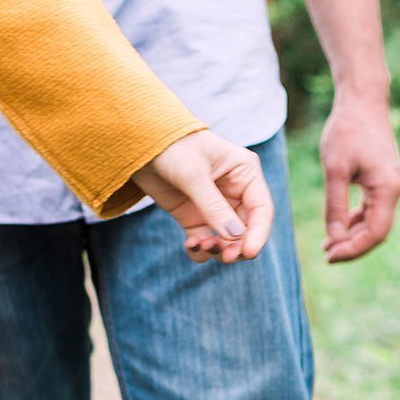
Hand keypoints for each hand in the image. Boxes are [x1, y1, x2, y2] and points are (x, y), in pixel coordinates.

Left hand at [135, 131, 273, 263]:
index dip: (259, 233)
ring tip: (202, 247)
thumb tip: (235, 237)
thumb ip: (214, 207)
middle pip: (247, 229)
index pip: (261, 210)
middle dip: (238, 246)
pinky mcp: (194, 217)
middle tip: (225, 257)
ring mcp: (215, 207)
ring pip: (227, 240)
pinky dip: (200, 250)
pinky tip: (189, 245)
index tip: (248, 252)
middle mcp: (235, 192)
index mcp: (245, 174)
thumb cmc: (171, 147)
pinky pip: (205, 241)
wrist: (138, 143)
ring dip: (219, 250)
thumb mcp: (194, 175)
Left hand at [321, 89, 399, 261]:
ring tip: (328, 243)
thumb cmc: (347, 130)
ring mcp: (391, 185)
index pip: (376, 233)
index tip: (329, 256)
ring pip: (376, 222)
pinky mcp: (383, 180)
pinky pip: (373, 209)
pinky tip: (339, 225)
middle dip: (354, 246)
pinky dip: (357, 220)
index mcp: (388, 189)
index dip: (353, 249)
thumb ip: (336, 205)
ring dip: (354, 235)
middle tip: (327, 255)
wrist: (363, 101)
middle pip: (378, 232)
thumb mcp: (335, 169)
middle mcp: (395, 190)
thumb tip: (334, 237)